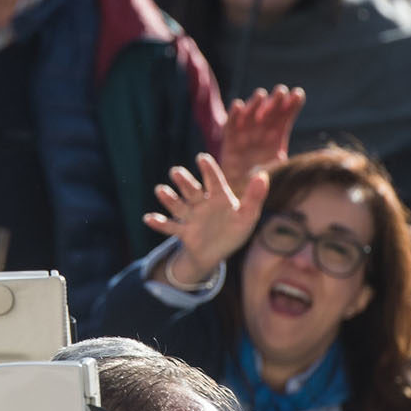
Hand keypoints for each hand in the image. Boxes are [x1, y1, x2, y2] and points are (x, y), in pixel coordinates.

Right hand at [143, 151, 269, 282]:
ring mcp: (191, 217)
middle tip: (176, 172)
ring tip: (160, 190)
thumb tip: (262, 175)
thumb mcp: (247, 215)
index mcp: (219, 197)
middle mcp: (202, 203)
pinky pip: (170, 227)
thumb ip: (255, 197)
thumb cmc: (234, 230)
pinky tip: (148, 218)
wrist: (216, 252)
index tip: (202, 157)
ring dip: (169, 198)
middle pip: (192, 190)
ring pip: (178, 206)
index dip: (208, 170)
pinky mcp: (183, 232)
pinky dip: (159, 223)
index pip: (214, 180)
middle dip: (184, 182)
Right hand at [217, 86, 305, 192]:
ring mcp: (246, 134)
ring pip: (251, 114)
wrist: (241, 195)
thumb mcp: (282, 170)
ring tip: (260, 95)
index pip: (286, 117)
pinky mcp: (230, 140)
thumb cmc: (264, 183)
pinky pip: (231, 125)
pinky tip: (238, 105)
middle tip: (281, 91)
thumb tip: (321, 159)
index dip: (291, 105)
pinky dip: (233, 115)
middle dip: (275, 101)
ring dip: (255, 103)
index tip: (298, 95)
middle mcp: (262, 131)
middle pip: (270, 112)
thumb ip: (294, 162)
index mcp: (276, 136)